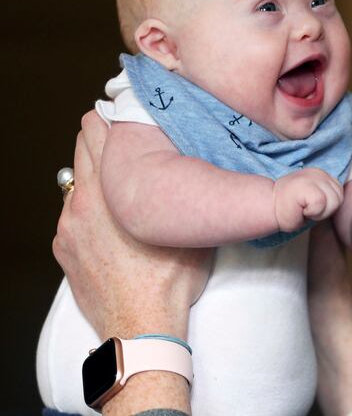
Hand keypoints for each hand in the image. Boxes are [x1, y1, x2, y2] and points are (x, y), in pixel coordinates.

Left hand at [52, 112, 212, 339]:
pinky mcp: (65, 250)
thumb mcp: (189, 227)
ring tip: (125, 188)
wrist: (142, 328)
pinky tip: (114, 224)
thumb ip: (184, 190)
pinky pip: (73, 214)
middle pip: (81, 148)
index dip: (110, 116)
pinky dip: (90, 209)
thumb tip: (196, 165)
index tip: (125, 113)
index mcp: (110, 191)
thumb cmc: (168, 281)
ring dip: (97, 178)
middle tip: (128, 143)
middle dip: (102, 141)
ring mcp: (68, 228)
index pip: (95, 130)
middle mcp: (82, 204)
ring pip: (77, 183)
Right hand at [274, 168, 343, 231]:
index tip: (308, 206)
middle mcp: (319, 172)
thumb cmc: (290, 208)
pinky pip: (320, 204)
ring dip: (318, 213)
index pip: (339, 195)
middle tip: (304, 209)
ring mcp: (312, 176)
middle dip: (324, 211)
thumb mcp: (312, 198)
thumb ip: (326, 195)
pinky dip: (310, 213)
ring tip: (302, 208)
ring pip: (333, 202)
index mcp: (322, 174)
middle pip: (339, 199)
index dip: (326, 207)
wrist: (268, 207)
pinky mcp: (306, 185)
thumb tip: (344, 200)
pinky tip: (298, 209)